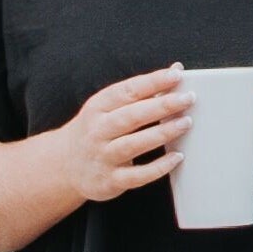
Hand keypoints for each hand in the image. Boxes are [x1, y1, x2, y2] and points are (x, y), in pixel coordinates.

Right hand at [58, 63, 191, 202]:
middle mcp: (98, 131)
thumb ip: (141, 90)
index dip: (153, 82)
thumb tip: (175, 70)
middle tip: (187, 98)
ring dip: (162, 133)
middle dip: (161, 106)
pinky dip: (158, 167)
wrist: (64, 165)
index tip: (176, 75)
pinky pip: (136, 175)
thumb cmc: (96, 129)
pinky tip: (177, 157)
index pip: (127, 91)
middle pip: (131, 116)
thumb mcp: (108, 106)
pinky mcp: (109, 181)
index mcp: (99, 107)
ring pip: (133, 144)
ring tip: (186, 122)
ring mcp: (102, 156)